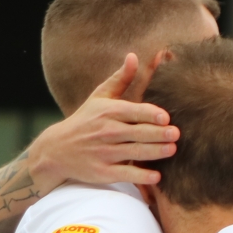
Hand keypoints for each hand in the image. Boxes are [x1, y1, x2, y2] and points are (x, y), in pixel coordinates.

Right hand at [27, 53, 180, 191]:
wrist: (56, 150)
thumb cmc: (85, 120)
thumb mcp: (99, 97)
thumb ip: (120, 79)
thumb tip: (134, 56)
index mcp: (108, 111)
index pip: (133, 111)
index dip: (150, 114)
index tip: (166, 117)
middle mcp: (106, 131)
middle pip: (137, 132)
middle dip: (157, 133)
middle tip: (176, 134)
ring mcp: (104, 153)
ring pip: (134, 152)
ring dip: (154, 152)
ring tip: (172, 150)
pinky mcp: (102, 172)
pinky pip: (124, 174)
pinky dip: (140, 177)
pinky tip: (156, 176)